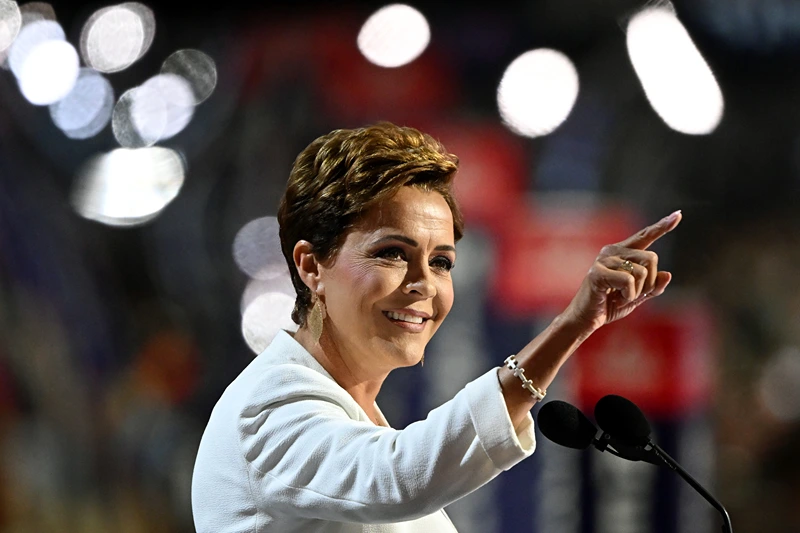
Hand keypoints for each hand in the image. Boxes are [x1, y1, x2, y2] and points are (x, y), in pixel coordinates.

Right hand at [561, 210, 681, 333]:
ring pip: (641, 272)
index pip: (645, 236)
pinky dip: (628, 295)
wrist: (586, 318)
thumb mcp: (638, 296)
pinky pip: (628, 281)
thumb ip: (653, 286)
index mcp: (622, 253)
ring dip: (636, 292)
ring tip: (620, 297)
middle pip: (651, 258)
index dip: (662, 226)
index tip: (678, 215)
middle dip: (649, 282)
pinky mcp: (597, 273)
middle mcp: (613, 251)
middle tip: (632, 294)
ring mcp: (604, 260)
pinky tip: (615, 298)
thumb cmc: (610, 305)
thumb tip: (667, 274)